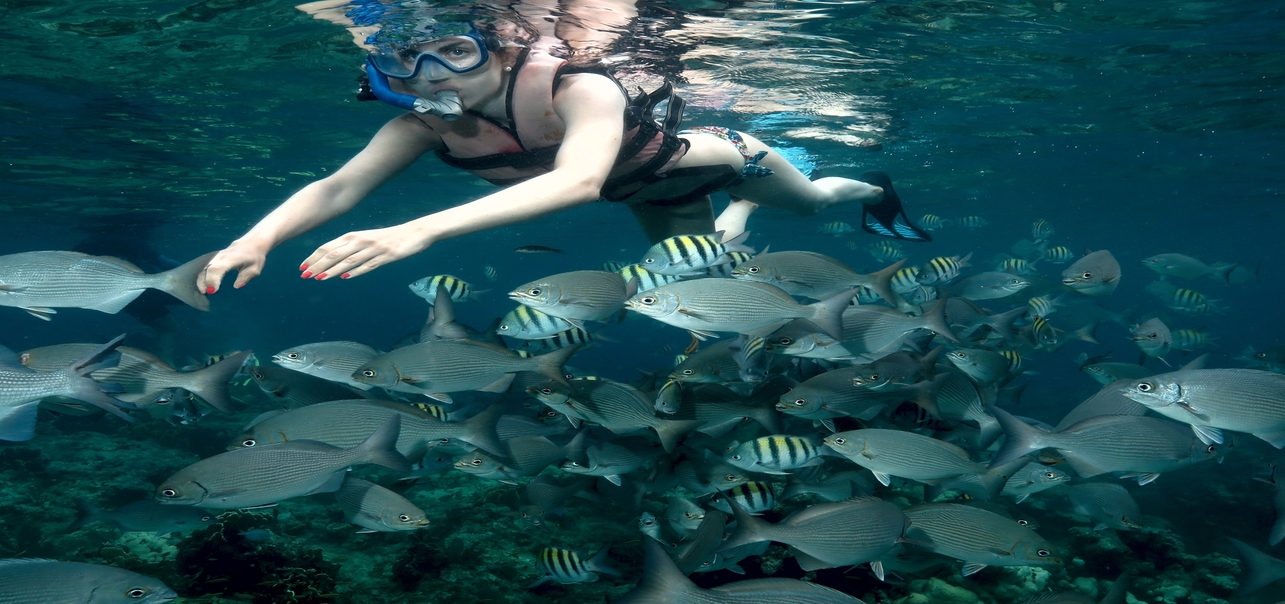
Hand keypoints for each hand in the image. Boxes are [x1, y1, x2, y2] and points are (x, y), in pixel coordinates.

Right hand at [198, 240, 269, 293]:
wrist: (252, 243)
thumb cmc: (254, 257)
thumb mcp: (254, 269)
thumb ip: (245, 277)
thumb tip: (236, 286)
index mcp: (232, 258)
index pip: (218, 268)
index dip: (212, 279)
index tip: (213, 291)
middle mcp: (221, 256)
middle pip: (208, 268)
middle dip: (205, 282)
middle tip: (207, 294)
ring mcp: (217, 256)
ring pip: (204, 267)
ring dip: (202, 280)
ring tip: (203, 292)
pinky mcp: (214, 258)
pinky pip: (205, 267)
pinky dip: (202, 277)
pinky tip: (203, 286)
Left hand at [301, 224, 431, 280]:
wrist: (416, 232)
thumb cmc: (390, 237)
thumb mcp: (368, 239)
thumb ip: (352, 247)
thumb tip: (335, 261)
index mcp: (354, 235)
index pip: (328, 246)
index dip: (314, 257)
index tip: (302, 267)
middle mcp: (361, 240)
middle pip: (334, 253)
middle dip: (317, 265)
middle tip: (304, 275)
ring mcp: (373, 248)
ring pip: (348, 260)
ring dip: (332, 270)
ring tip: (319, 278)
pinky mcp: (386, 256)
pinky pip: (368, 265)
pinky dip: (355, 271)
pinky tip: (345, 278)